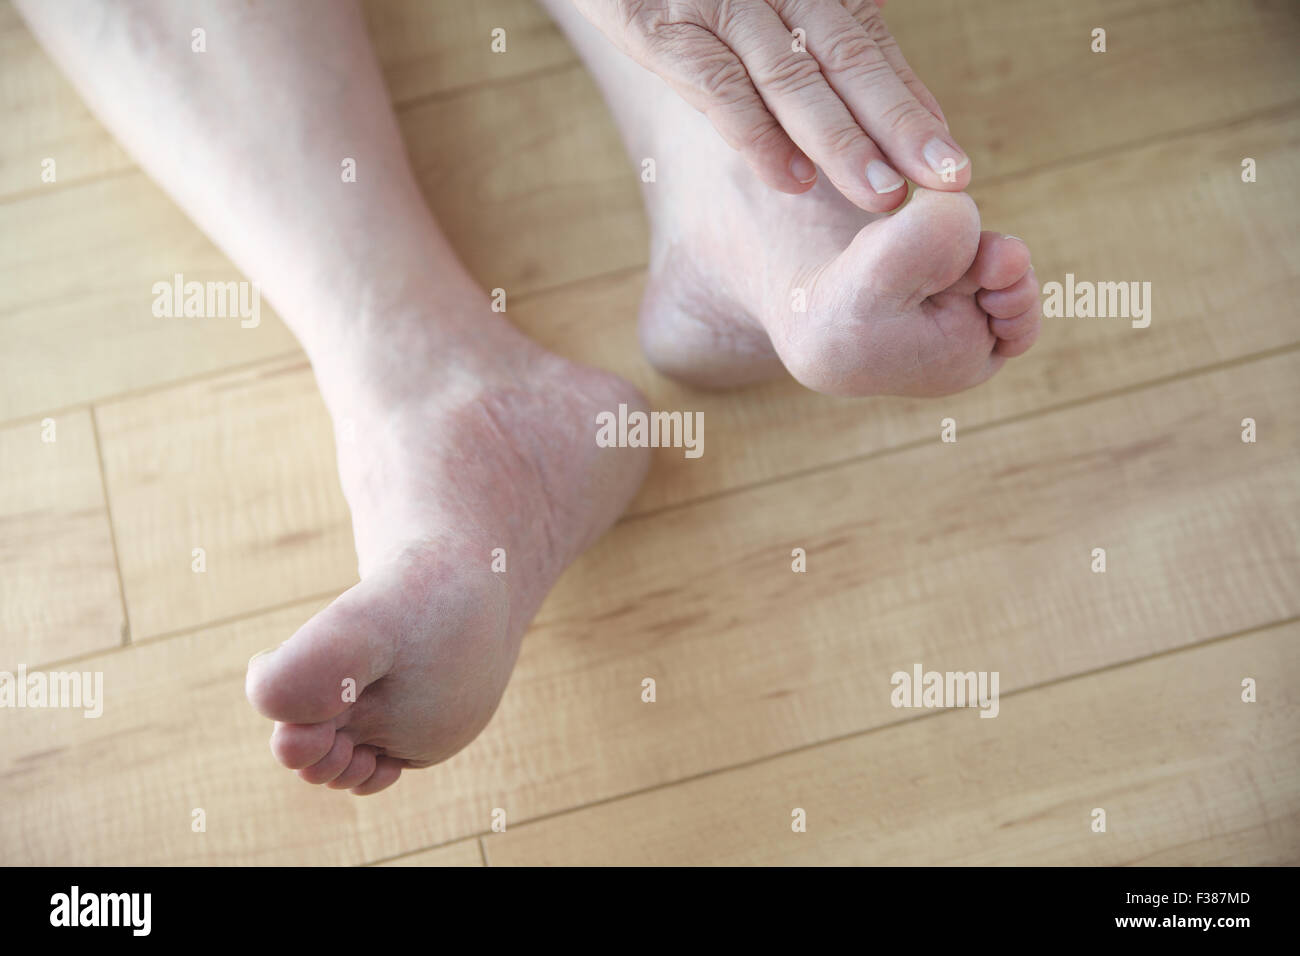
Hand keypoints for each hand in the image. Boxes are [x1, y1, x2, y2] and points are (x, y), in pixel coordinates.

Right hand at [573, 0, 968, 210]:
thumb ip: (821, 11)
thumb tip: (882, 31)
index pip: (870, 49)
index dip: (911, 104)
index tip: (950, 160)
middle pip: (849, 61)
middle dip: (900, 125)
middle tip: (949, 181)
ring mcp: (719, 6)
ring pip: (792, 80)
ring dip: (842, 141)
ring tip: (884, 196)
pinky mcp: (659, 28)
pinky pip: (717, 87)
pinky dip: (756, 135)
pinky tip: (794, 181)